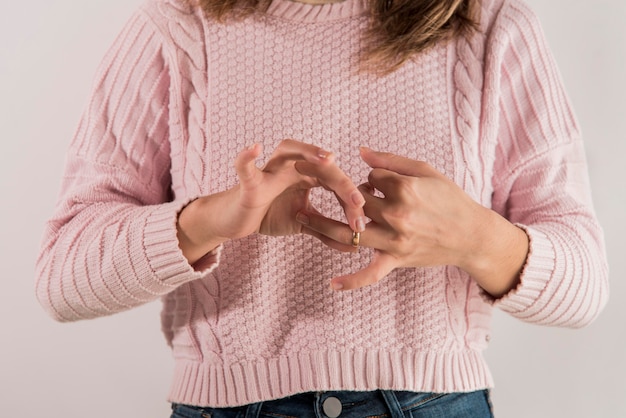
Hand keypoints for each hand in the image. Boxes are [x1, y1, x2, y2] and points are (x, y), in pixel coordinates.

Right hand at [177, 140, 366, 263]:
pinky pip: (246, 167)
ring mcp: (270, 170)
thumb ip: (326, 231)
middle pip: (322, 166)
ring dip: (310, 152)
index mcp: (306, 175)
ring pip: (291, 151)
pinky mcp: (249, 181)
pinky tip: (255, 147)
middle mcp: (291, 166)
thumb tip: (354, 245)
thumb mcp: (302, 224)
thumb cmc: (269, 215)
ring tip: (328, 158)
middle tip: (358, 204)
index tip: (363, 221)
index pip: (335, 180)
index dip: (351, 198)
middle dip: (342, 184)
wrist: (237, 221)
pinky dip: (247, 157)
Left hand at [298, 147, 527, 296]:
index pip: (369, 178)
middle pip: (355, 201)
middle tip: (321, 187)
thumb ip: (391, 161)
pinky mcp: (396, 259)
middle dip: (342, 194)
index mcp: (404, 188)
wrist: (472, 235)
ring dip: (321, 225)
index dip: (369, 178)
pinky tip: (331, 284)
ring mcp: (395, 240)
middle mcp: (397, 214)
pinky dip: (351, 281)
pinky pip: (371, 274)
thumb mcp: (426, 171)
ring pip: (350, 233)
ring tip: (299, 216)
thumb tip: (360, 152)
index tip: (374, 182)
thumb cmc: (450, 199)